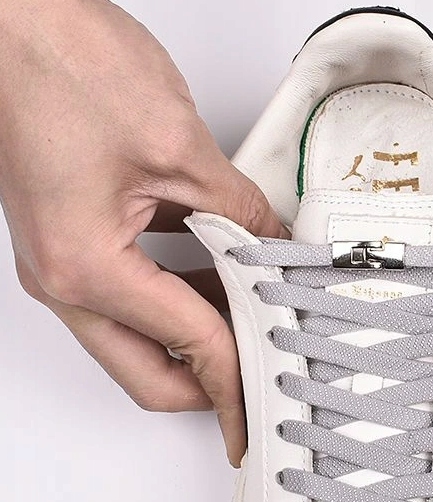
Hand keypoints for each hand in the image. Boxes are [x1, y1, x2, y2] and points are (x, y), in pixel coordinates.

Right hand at [0, 0, 285, 466]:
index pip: (190, 346)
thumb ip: (240, 211)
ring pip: (141, 342)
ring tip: (255, 325)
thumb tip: (274, 246)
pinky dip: (180, 301)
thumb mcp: (180, 148)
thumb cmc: (61, 64)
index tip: (266, 401)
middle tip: (261, 382)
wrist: (13, 18)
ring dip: (198, 340)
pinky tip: (223, 280)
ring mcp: (66, 264)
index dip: (239, 378)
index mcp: (87, 269)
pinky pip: (134, 300)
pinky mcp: (76, 242)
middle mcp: (66, 280)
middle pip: (150, 374)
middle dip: (210, 385)